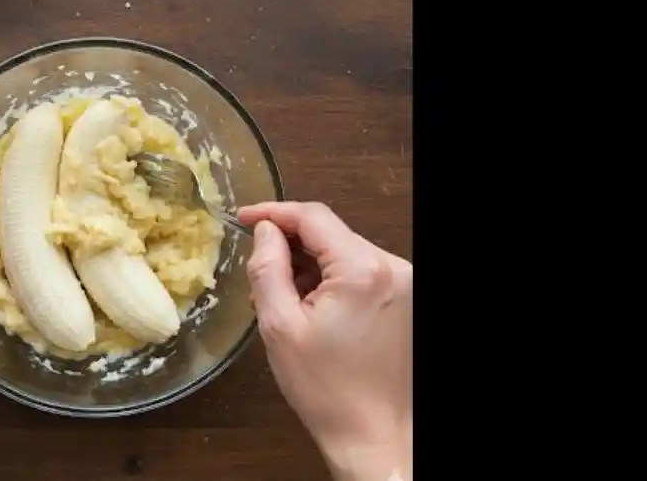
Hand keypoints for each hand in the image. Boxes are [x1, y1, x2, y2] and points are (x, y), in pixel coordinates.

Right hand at [238, 202, 411, 480]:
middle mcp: (392, 268)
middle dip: (290, 247)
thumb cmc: (325, 388)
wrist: (372, 434)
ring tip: (283, 302)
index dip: (273, 212)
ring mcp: (403, 283)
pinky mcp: (404, 299)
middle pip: (330, 234)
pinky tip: (310, 310)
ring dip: (310, 266)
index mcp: (362, 270)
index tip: (242, 219)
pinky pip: (358, 272)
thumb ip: (268, 268)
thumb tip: (265, 231)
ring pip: (343, 252)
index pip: (313, 217)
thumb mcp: (279, 326)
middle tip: (258, 274)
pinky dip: (330, 281)